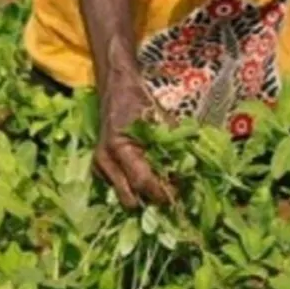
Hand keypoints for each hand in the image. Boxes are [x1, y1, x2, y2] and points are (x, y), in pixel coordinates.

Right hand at [94, 66, 175, 208]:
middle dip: (150, 199)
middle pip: (129, 197)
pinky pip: (118, 188)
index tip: (177, 196)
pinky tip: (145, 176)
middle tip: (169, 194)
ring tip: (158, 186)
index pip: (142, 181)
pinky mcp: (99, 168)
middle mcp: (105, 160)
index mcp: (119, 147)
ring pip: (122, 196)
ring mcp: (99, 165)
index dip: (161, 192)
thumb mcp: (161, 121)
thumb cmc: (139, 102)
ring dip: (141, 195)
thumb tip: (190, 169)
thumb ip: (174, 146)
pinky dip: (133, 187)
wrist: (117, 89)